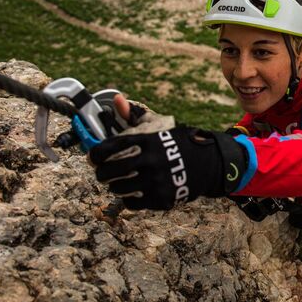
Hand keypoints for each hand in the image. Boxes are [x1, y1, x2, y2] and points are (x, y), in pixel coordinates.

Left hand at [89, 125, 247, 210]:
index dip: (96, 155)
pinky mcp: (161, 198)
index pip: (110, 148)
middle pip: (110, 171)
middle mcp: (151, 161)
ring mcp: (156, 181)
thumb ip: (134, 116)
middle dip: (101, 174)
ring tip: (117, 184)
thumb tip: (116, 98)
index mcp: (148, 141)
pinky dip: (128, 199)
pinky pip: (132, 203)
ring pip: (118, 188)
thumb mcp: (158, 127)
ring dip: (114, 187)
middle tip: (102, 174)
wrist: (208, 164)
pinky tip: (133, 192)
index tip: (93, 158)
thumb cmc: (178, 144)